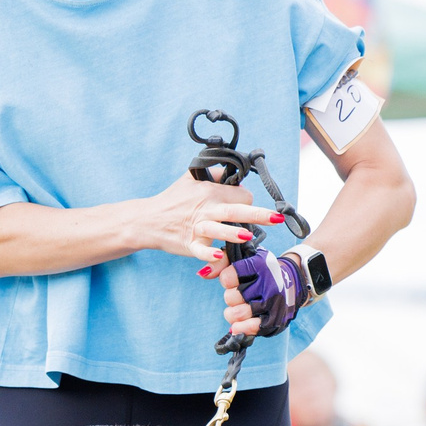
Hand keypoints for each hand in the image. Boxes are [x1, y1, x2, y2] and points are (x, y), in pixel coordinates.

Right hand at [148, 166, 285, 264]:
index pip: (240, 196)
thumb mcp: (191, 177)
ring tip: (247, 235)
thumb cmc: (174, 199)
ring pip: (218, 229)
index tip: (247, 206)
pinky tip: (219, 254)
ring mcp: (198, 228)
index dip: (248, 201)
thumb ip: (215, 171)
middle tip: (277, 218)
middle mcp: (206, 209)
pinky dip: (209, 253)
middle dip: (258, 214)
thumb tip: (235, 171)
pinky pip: (200, 250)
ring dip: (232, 232)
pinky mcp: (189, 245)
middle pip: (235, 210)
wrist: (149, 219)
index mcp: (210, 192)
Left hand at [220, 251, 306, 339]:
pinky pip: (252, 327)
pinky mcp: (274, 319)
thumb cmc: (260, 271)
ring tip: (237, 308)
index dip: (226, 280)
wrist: (291, 282)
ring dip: (233, 313)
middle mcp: (268, 283)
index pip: (228, 277)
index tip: (233, 280)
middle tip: (239, 294)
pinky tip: (236, 326)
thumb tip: (203, 273)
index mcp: (260, 264)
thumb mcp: (244, 257)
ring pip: (238, 313)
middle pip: (231, 297)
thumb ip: (221, 261)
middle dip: (231, 297)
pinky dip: (241, 328)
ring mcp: (272, 303)